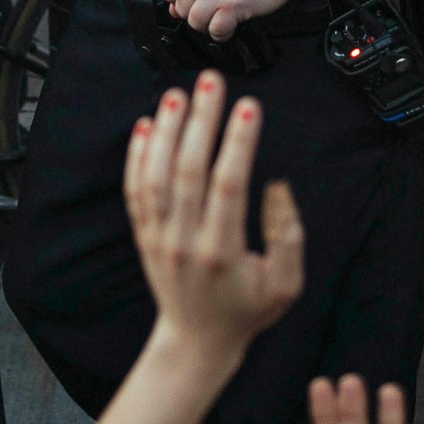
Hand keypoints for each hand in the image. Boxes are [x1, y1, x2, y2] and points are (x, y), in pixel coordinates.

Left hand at [126, 72, 303, 361]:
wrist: (196, 341)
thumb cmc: (245, 311)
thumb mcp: (285, 285)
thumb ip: (287, 235)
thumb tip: (275, 185)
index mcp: (221, 251)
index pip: (228, 186)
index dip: (238, 143)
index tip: (248, 107)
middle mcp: (183, 241)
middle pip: (188, 171)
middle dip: (201, 121)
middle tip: (211, 81)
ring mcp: (158, 237)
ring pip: (156, 175)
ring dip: (166, 131)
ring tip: (177, 94)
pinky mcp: (144, 235)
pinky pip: (135, 190)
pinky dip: (137, 157)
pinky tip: (147, 125)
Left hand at [161, 0, 306, 41]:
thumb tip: (173, 9)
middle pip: (181, 8)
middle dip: (196, 13)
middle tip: (215, 6)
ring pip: (194, 22)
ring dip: (209, 24)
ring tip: (222, 14)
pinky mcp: (231, 5)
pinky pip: (215, 30)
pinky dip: (223, 32)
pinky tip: (232, 22)